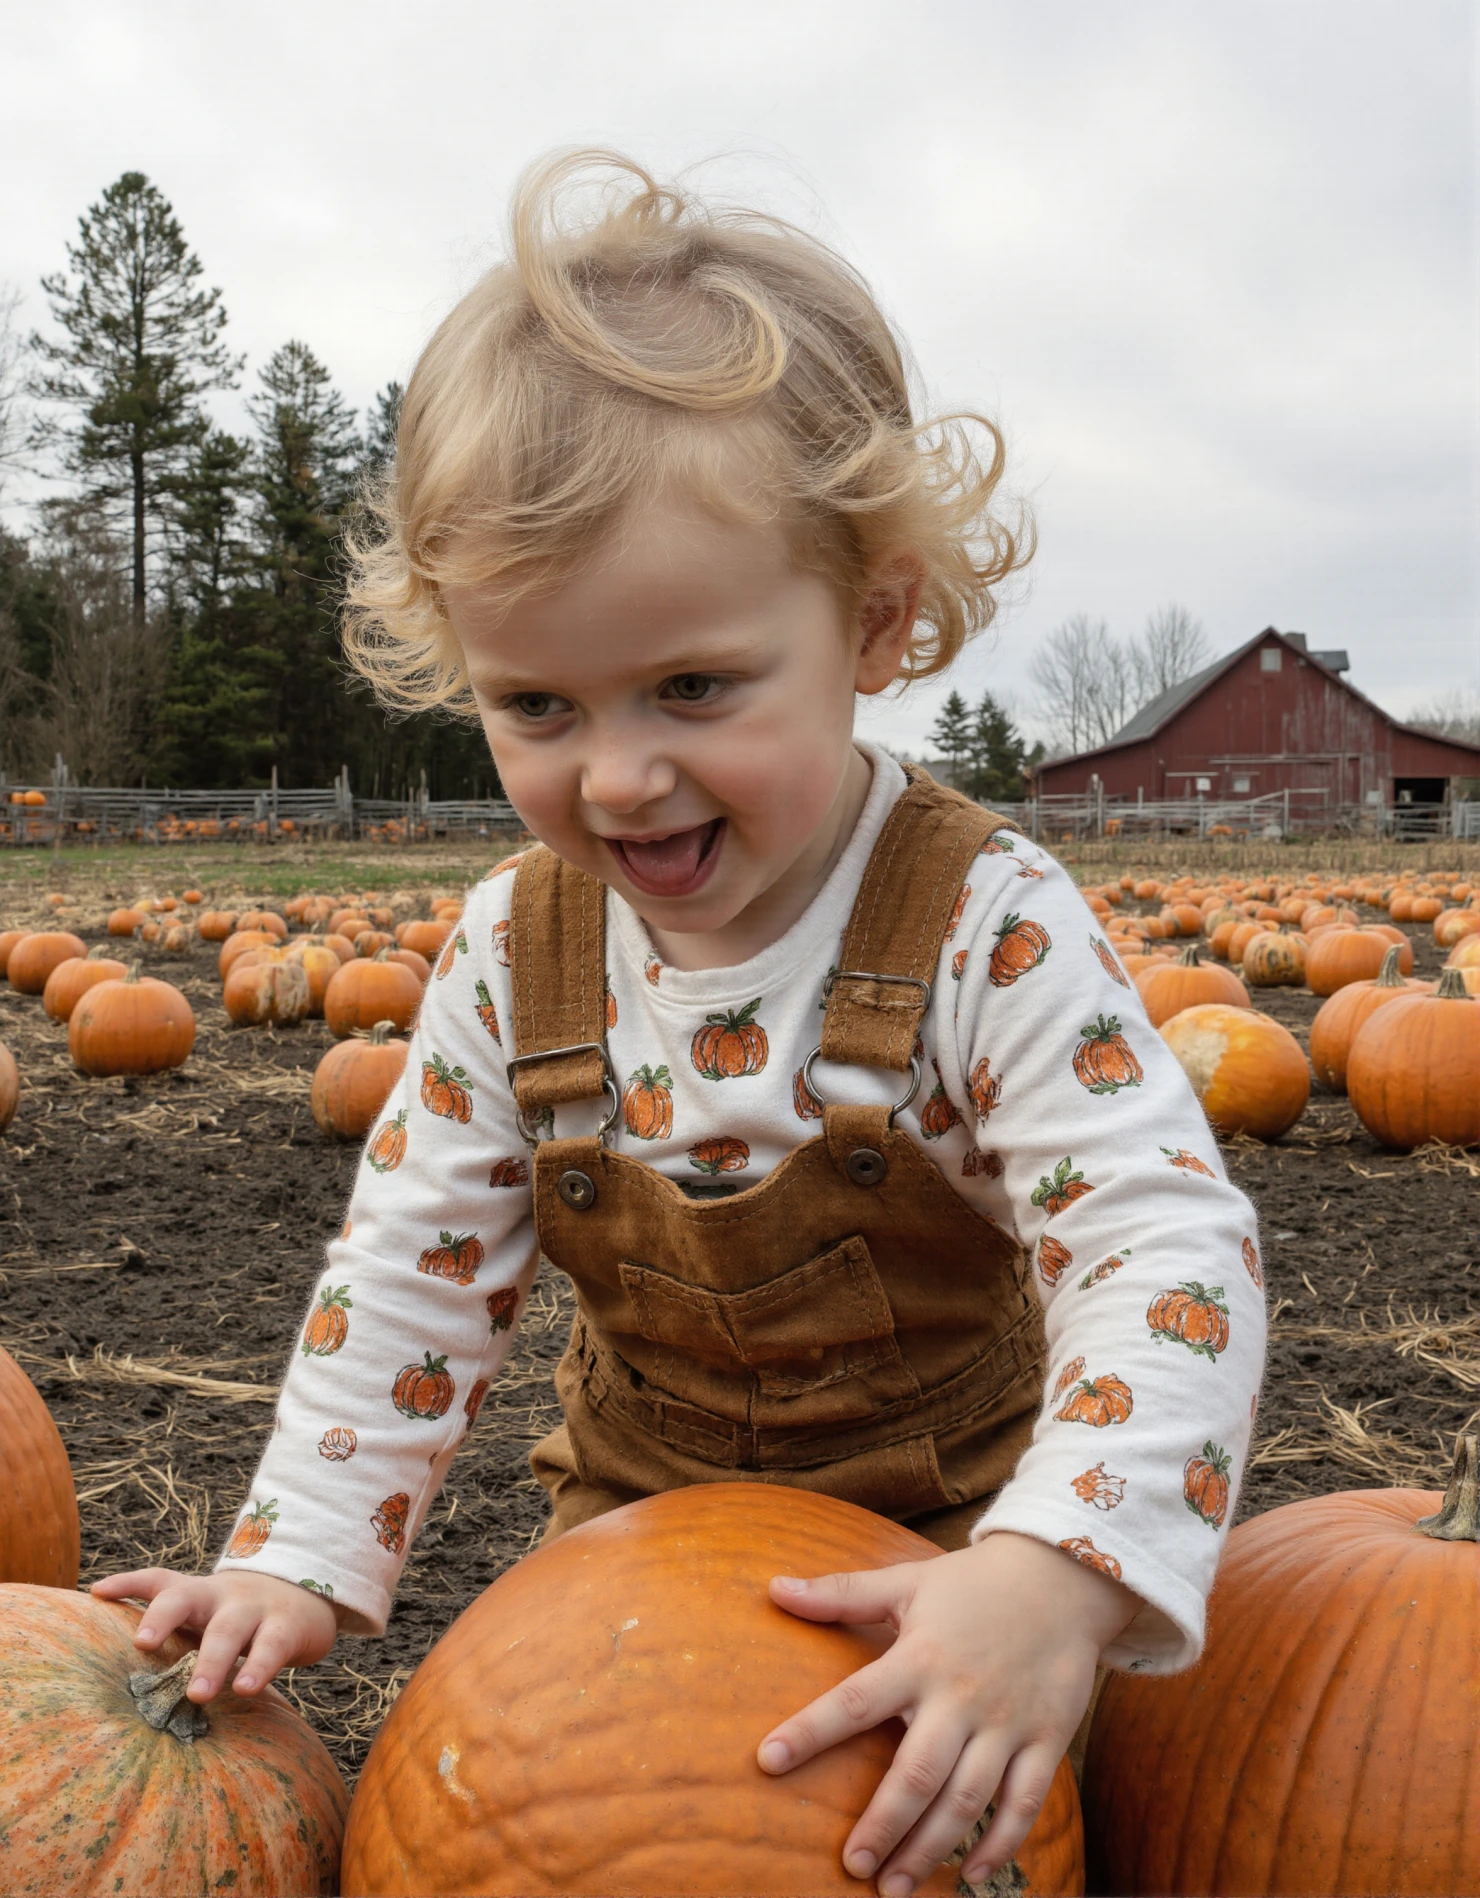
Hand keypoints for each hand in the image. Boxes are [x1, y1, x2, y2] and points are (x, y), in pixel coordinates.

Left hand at [90, 1567, 340, 1702]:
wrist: (304, 1599)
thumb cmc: (239, 1615)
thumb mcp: (204, 1613)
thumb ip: (168, 1626)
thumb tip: (111, 1651)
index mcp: (197, 1593)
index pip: (159, 1581)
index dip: (127, 1583)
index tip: (97, 1593)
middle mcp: (221, 1595)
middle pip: (187, 1597)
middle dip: (163, 1618)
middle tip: (143, 1644)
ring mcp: (255, 1608)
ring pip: (228, 1628)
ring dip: (212, 1661)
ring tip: (198, 1694)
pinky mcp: (287, 1627)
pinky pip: (271, 1647)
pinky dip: (258, 1667)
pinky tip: (247, 1688)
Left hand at [756, 1531, 1138, 1895]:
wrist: (1061, 1577)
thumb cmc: (972, 1583)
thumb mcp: (906, 1581)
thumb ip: (841, 1593)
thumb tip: (774, 1588)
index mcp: (919, 1658)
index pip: (854, 1700)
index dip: (810, 1730)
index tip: (768, 1762)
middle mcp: (960, 1697)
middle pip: (916, 1773)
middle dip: (882, 1825)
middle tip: (852, 1868)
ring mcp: (1007, 1723)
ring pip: (967, 1800)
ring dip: (931, 1849)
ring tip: (895, 1887)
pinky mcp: (1047, 1740)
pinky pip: (1025, 1803)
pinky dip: (1002, 1844)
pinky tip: (972, 1876)